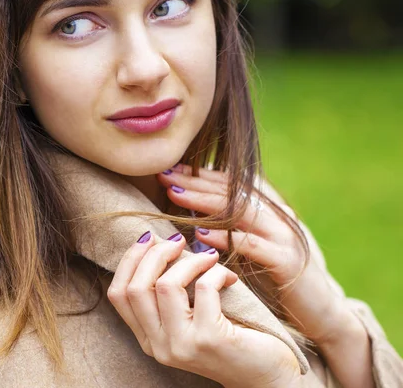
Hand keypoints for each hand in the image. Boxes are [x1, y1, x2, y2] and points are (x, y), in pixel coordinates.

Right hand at [107, 230, 301, 387]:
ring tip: (208, 257)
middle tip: (178, 240)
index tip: (149, 238)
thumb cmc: (227, 336)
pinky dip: (215, 271)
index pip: (118, 294)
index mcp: (148, 339)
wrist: (266, 377)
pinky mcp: (210, 339)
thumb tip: (156, 242)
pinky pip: (204, 288)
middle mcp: (159, 346)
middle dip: (155, 254)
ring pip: (166, 285)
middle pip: (136, 287)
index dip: (130, 260)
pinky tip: (228, 276)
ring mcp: (182, 345)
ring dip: (189, 261)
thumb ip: (166, 292)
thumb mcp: (186, 318)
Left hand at [156, 165, 350, 346]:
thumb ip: (228, 229)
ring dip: (205, 200)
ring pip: (239, 210)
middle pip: (231, 191)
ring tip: (176, 194)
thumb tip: (187, 213)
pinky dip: (225, 237)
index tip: (169, 170)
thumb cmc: (276, 282)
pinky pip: (252, 244)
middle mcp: (276, 217)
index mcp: (268, 211)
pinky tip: (201, 233)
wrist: (321, 315)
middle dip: (196, 182)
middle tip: (165, 176)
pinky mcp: (287, 261)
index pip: (230, 184)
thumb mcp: (250, 251)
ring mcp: (284, 236)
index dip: (199, 175)